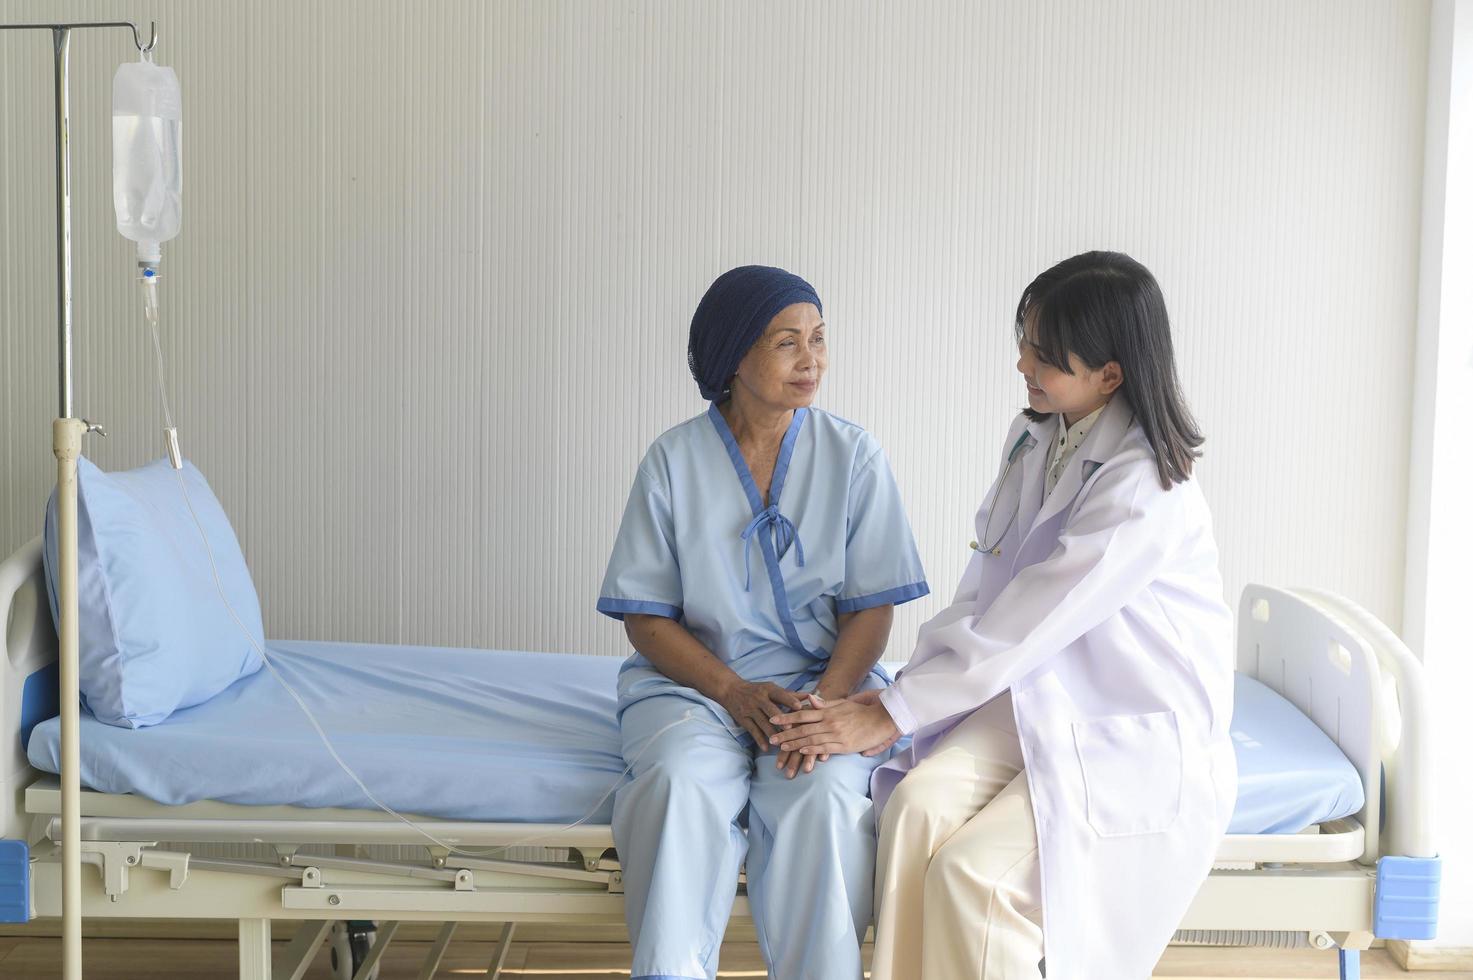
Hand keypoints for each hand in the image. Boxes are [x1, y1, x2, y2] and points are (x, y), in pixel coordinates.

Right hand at [716, 679, 806, 746]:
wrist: (731, 690)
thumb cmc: (757, 690)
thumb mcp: (772, 689)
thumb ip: (791, 695)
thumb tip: (811, 696)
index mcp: (768, 690)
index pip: (780, 694)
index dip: (790, 701)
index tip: (800, 707)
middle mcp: (759, 698)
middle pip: (771, 710)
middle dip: (781, 719)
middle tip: (792, 728)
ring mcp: (750, 709)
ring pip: (762, 723)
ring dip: (772, 733)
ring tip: (782, 743)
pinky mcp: (743, 719)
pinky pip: (752, 731)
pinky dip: (759, 740)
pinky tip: (766, 748)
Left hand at [768, 694, 899, 756]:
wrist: (881, 720)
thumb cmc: (861, 711)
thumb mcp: (842, 703)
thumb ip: (824, 703)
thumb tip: (808, 699)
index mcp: (828, 712)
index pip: (802, 714)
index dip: (786, 717)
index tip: (773, 720)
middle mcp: (829, 723)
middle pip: (803, 729)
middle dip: (785, 734)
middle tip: (771, 739)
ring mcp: (836, 735)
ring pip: (811, 740)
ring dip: (795, 744)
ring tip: (782, 747)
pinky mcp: (844, 746)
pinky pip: (824, 748)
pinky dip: (811, 750)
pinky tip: (801, 752)